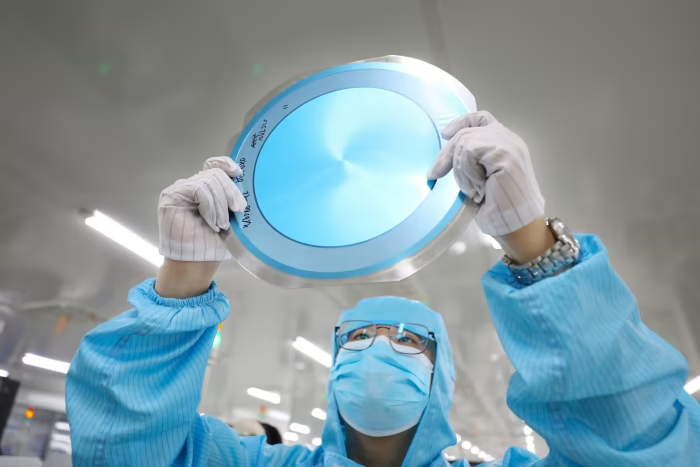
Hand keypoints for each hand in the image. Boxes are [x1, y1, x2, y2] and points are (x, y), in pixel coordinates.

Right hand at [158, 156, 246, 261]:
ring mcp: (178, 191)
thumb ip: (230, 199)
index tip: (238, 173)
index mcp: (204, 190)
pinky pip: (198, 189)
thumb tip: (243, 180)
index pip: (213, 165)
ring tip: (222, 225)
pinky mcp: (170, 197)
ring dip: (220, 204)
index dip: (225, 164)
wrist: (194, 266)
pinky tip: (212, 222)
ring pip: (208, 180)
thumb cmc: (213, 245)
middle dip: (230, 191)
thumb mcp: (229, 218)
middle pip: (215, 173)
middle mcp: (190, 186)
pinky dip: (210, 206)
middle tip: (238, 210)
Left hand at [427, 111, 544, 237]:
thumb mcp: (480, 176)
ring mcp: (509, 145)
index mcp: (506, 142)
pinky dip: (467, 173)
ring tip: (472, 189)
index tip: (444, 134)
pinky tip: (478, 189)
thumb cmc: (498, 206)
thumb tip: (445, 153)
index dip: (461, 122)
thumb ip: (472, 159)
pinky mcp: (505, 155)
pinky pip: (471, 152)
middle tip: (434, 174)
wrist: (516, 225)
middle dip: (447, 154)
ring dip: (461, 170)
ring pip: (466, 142)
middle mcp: (509, 139)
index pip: (482, 118)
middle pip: (467, 132)